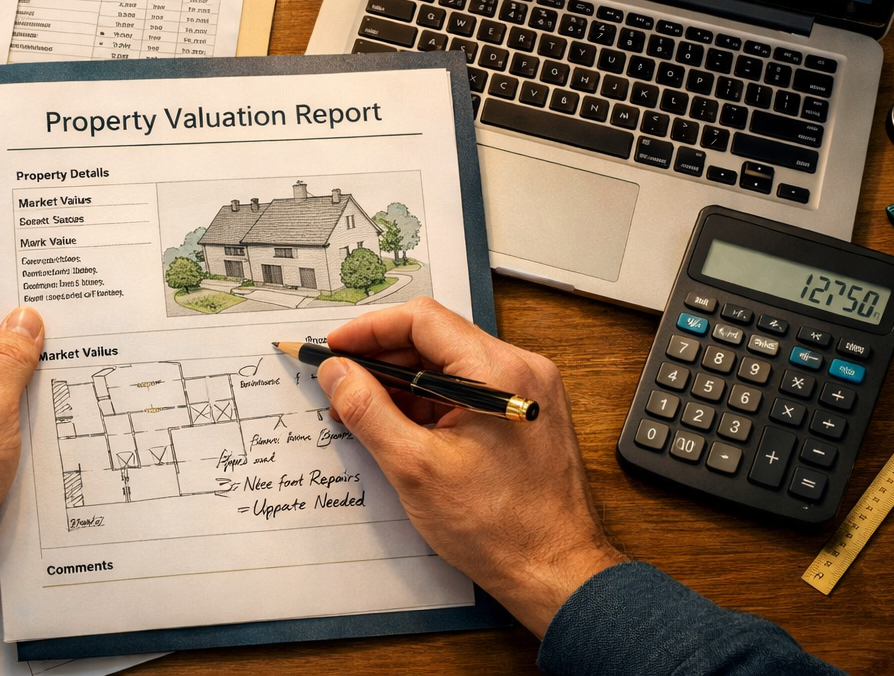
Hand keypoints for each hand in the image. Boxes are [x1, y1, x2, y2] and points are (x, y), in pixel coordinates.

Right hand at [318, 296, 623, 636]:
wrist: (557, 573)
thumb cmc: (501, 528)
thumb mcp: (415, 468)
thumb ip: (367, 411)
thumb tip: (336, 372)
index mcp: (500, 373)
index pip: (423, 320)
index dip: (370, 329)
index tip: (336, 348)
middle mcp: (521, 370)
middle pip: (436, 338)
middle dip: (382, 358)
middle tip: (340, 382)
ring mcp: (526, 392)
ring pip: (449, 364)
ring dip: (403, 382)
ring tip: (362, 411)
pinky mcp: (523, 413)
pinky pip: (467, 389)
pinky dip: (429, 401)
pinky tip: (398, 426)